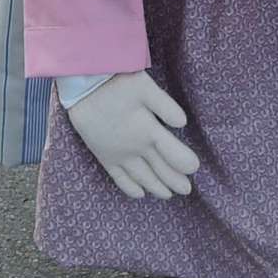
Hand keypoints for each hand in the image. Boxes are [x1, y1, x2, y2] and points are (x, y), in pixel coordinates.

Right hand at [63, 71, 198, 198]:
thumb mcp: (146, 87)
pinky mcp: (104, 156)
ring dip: (157, 188)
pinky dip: (131, 188)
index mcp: (150, 130)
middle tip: (186, 190)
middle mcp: (137, 147)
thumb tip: (183, 124)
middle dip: (176, 182)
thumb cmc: (117, 83)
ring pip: (143, 178)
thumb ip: (166, 107)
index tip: (194, 168)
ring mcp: (120, 155)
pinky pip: (119, 179)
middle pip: (161, 170)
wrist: (83, 86)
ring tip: (168, 195)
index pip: (175, 155)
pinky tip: (140, 194)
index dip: (187, 164)